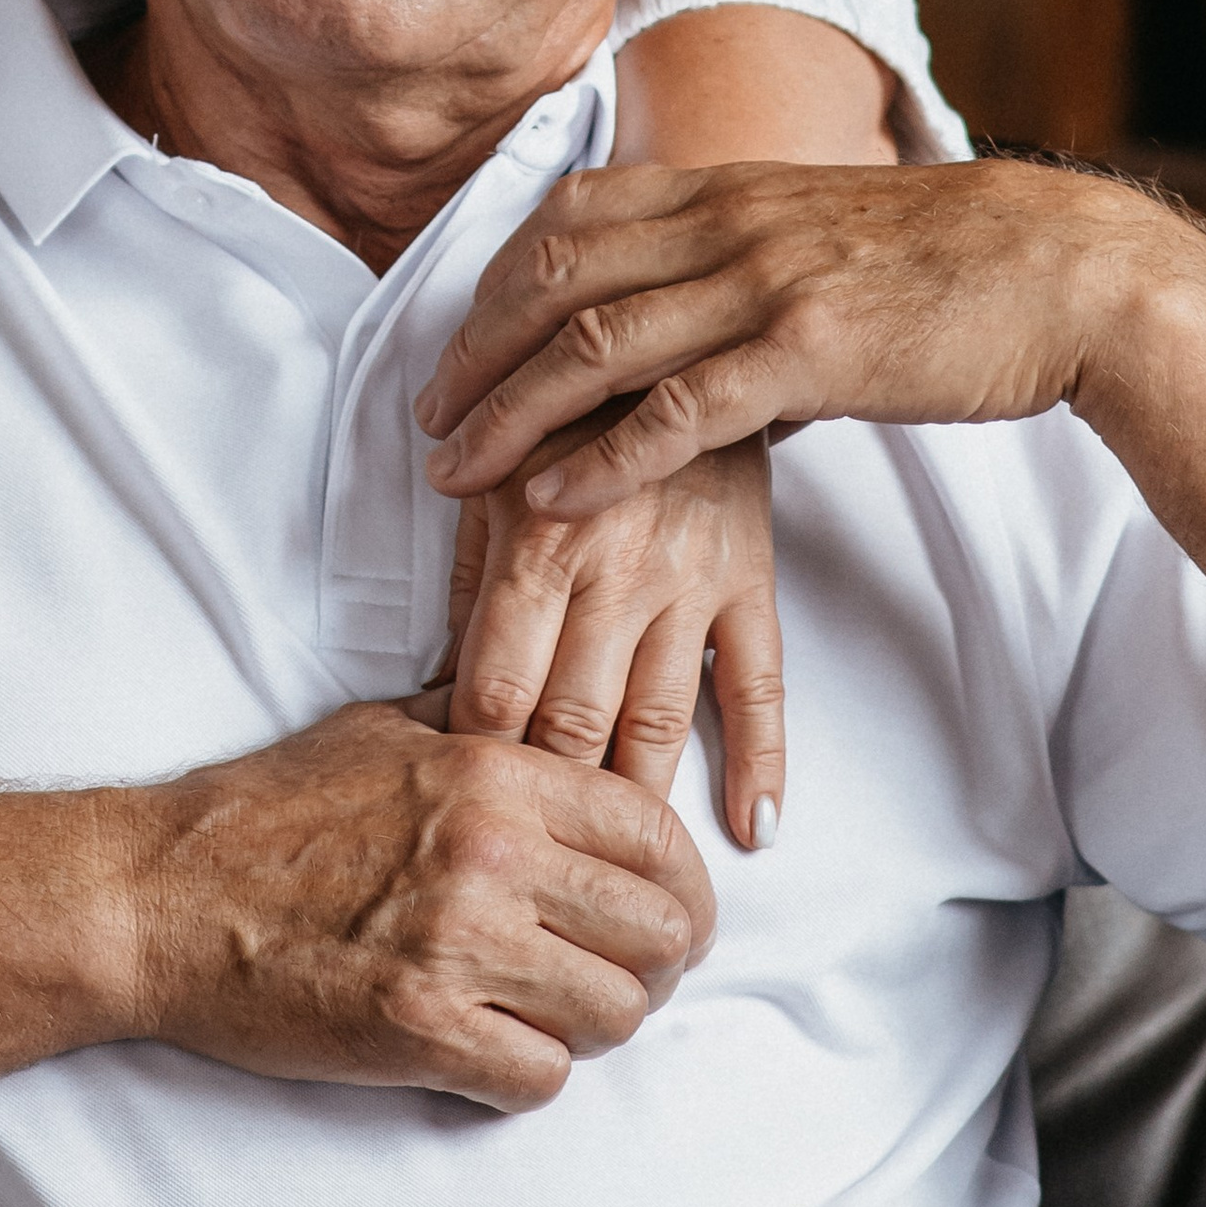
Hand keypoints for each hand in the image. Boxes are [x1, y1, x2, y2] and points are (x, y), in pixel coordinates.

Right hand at [130, 699, 714, 1114]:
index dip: (682, 884)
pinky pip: (541, 1077)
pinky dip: (529, 1075)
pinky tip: (495, 1051)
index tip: (670, 911)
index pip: (656, 833)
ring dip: (595, 1024)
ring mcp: (458, 947)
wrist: (166, 894)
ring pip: (615, 1012)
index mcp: (491, 773)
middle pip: (658, 929)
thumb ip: (482, 728)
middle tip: (626, 975)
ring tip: (553, 1015)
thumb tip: (560, 735)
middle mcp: (490, 854)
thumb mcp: (384, 727)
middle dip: (659, 963)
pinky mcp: (420, 1031)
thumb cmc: (269, 811)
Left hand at [412, 156, 1177, 517]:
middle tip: (427, 421)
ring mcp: (762, 284)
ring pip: (594, 343)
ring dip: (510, 411)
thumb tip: (686, 337)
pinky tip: (553, 499)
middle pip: (553, 279)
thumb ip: (738, 264)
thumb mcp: (816, 232)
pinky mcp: (807, 355)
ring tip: (456, 471)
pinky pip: (676, 411)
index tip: (454, 346)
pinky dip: (601, 458)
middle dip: (475, 354)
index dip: (493, 285)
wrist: (1057, 268)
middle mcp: (724, 223)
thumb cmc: (944, 262)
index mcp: (721, 187)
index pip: (564, 220)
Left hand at [433, 427, 782, 851]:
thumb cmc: (565, 407)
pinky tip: (753, 830)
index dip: (473, 756)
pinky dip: (761, 765)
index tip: (463, 799)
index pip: (495, 687)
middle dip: (547, 799)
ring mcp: (691, 580)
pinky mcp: (751, 580)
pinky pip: (760, 686)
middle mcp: (615, 568)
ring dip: (636, 807)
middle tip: (533, 857)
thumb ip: (468, 577)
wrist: (679, 331)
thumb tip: (444, 686)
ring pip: (658, 723)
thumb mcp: (492, 471)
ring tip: (621, 875)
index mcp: (538, 539)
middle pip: (572, 721)